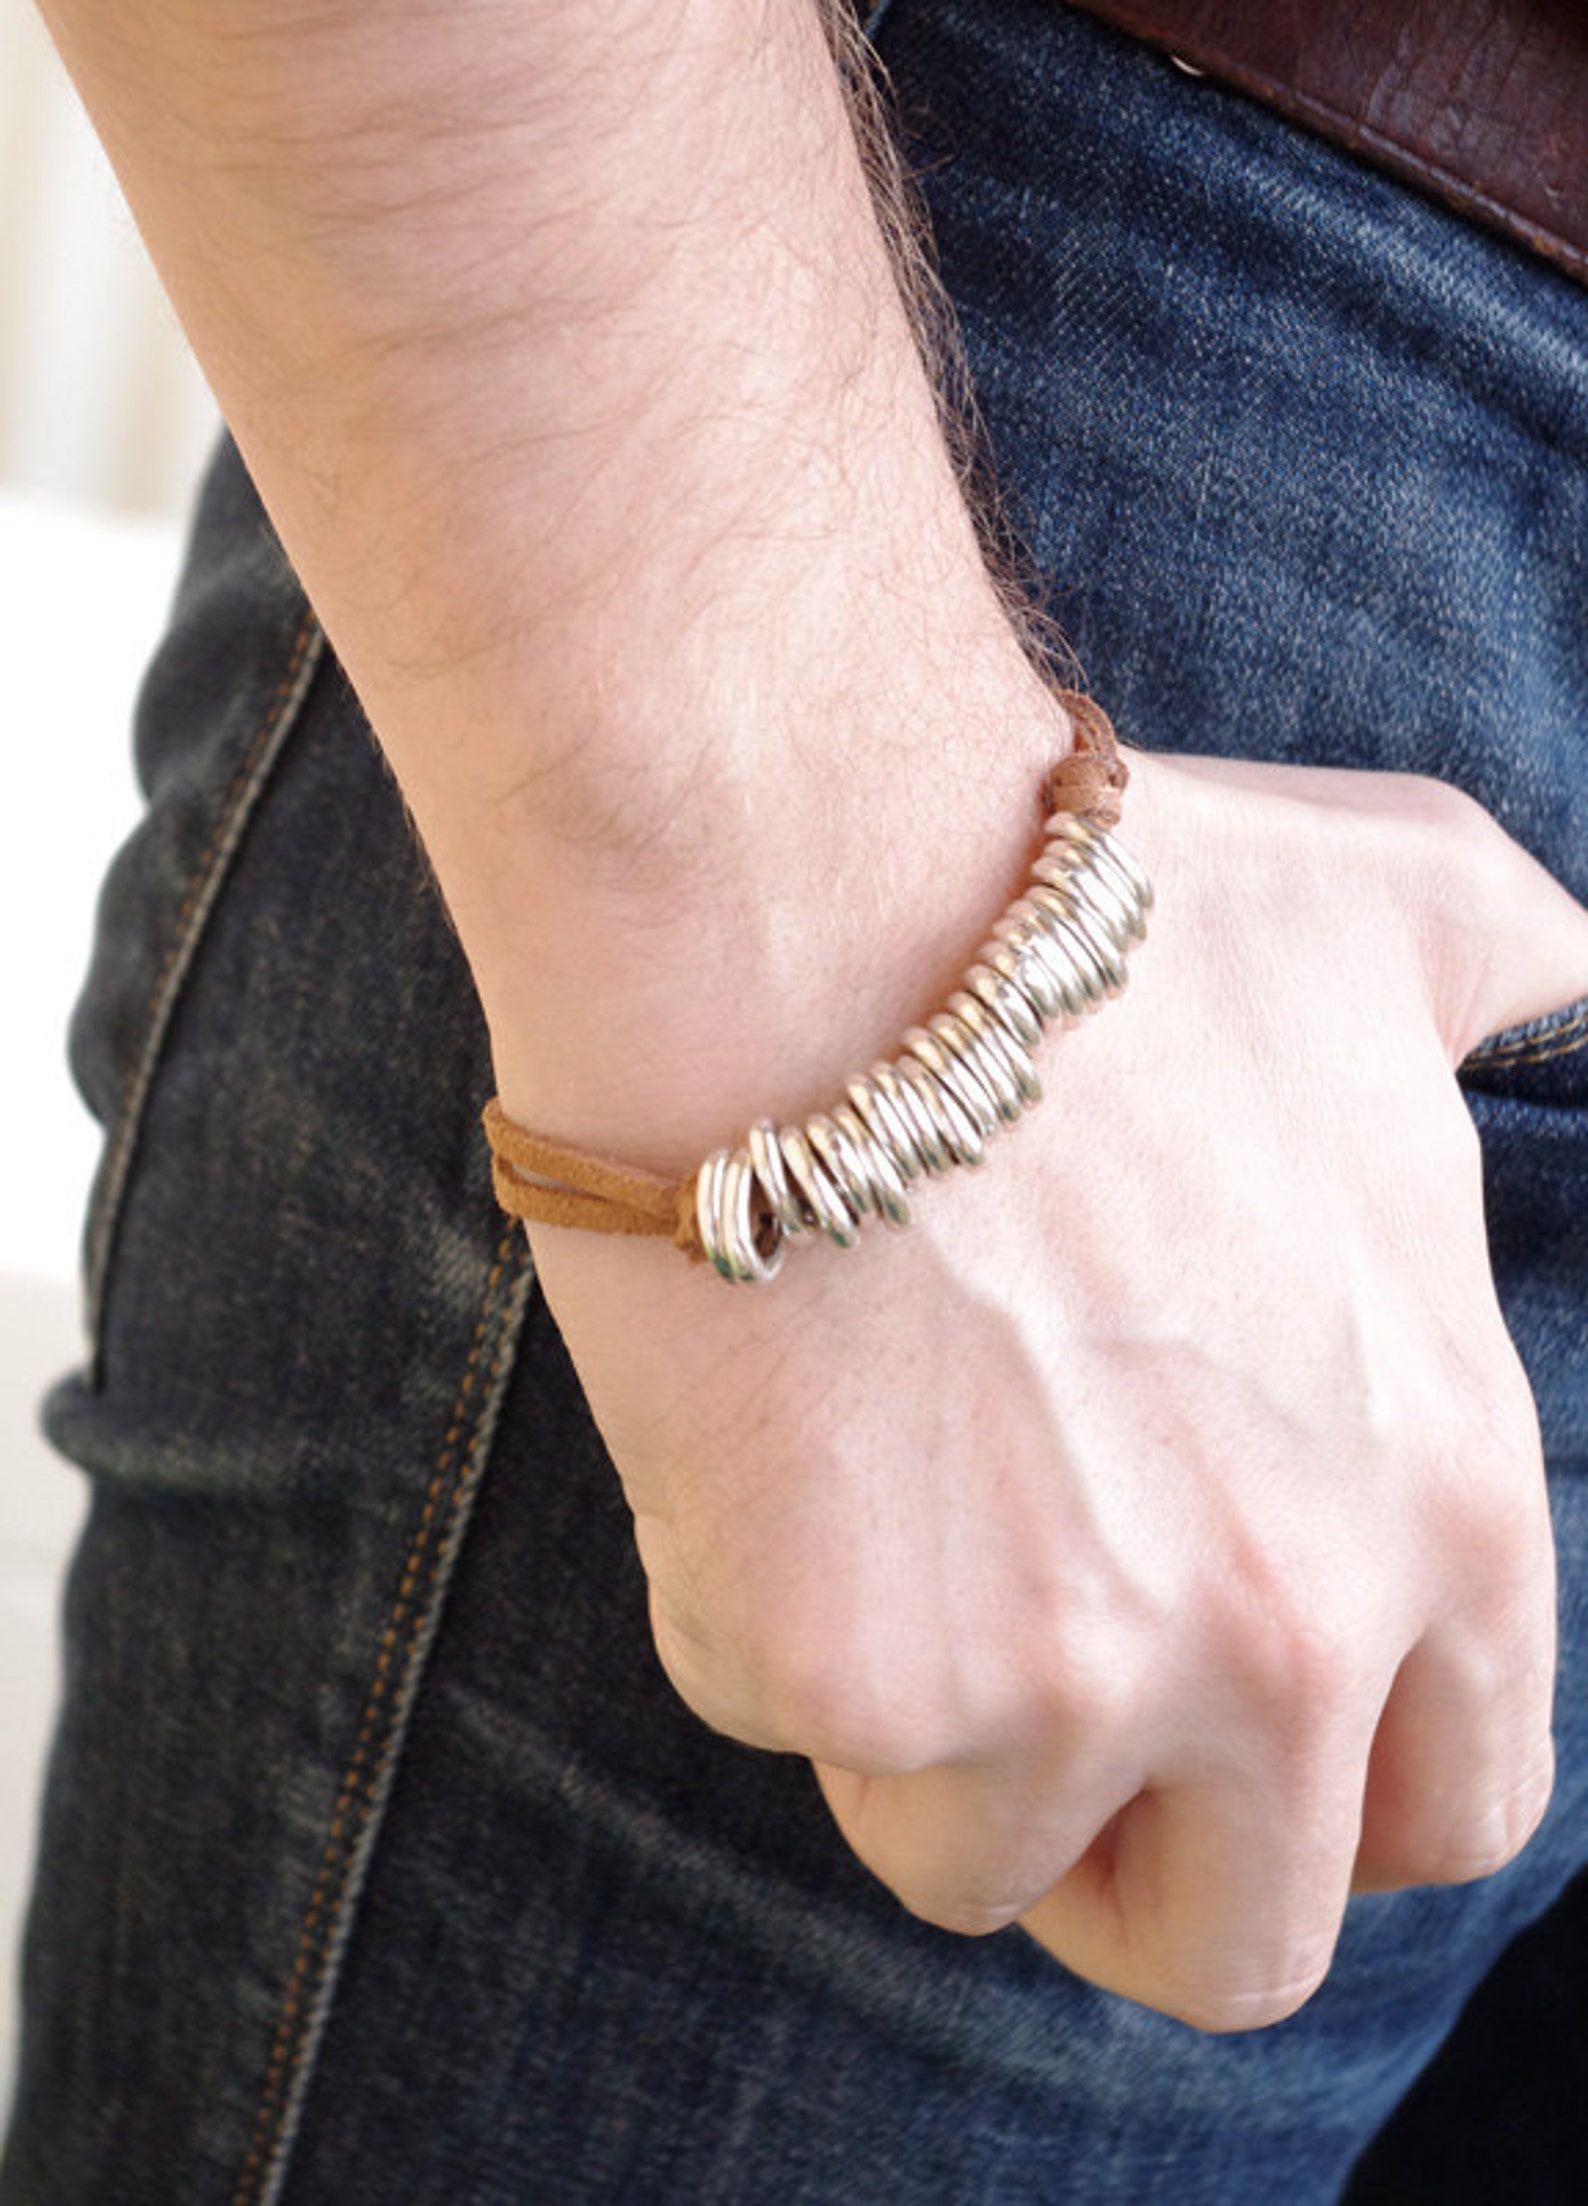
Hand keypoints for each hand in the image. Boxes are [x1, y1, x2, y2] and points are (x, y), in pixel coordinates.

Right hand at [522, 741, 1587, 2032]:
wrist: (810, 892)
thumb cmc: (1090, 905)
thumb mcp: (1406, 904)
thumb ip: (1538, 974)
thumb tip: (1575, 976)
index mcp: (1447, 1497)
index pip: (1457, 1810)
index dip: (1325, 1787)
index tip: (1207, 1712)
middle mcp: (1292, 1628)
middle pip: (1241, 1941)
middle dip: (1132, 1861)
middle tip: (1019, 1699)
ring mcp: (1071, 1675)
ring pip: (980, 1862)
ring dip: (919, 1732)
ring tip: (865, 1507)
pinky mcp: (854, 1674)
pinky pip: (783, 1726)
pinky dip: (756, 1619)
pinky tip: (749, 1426)